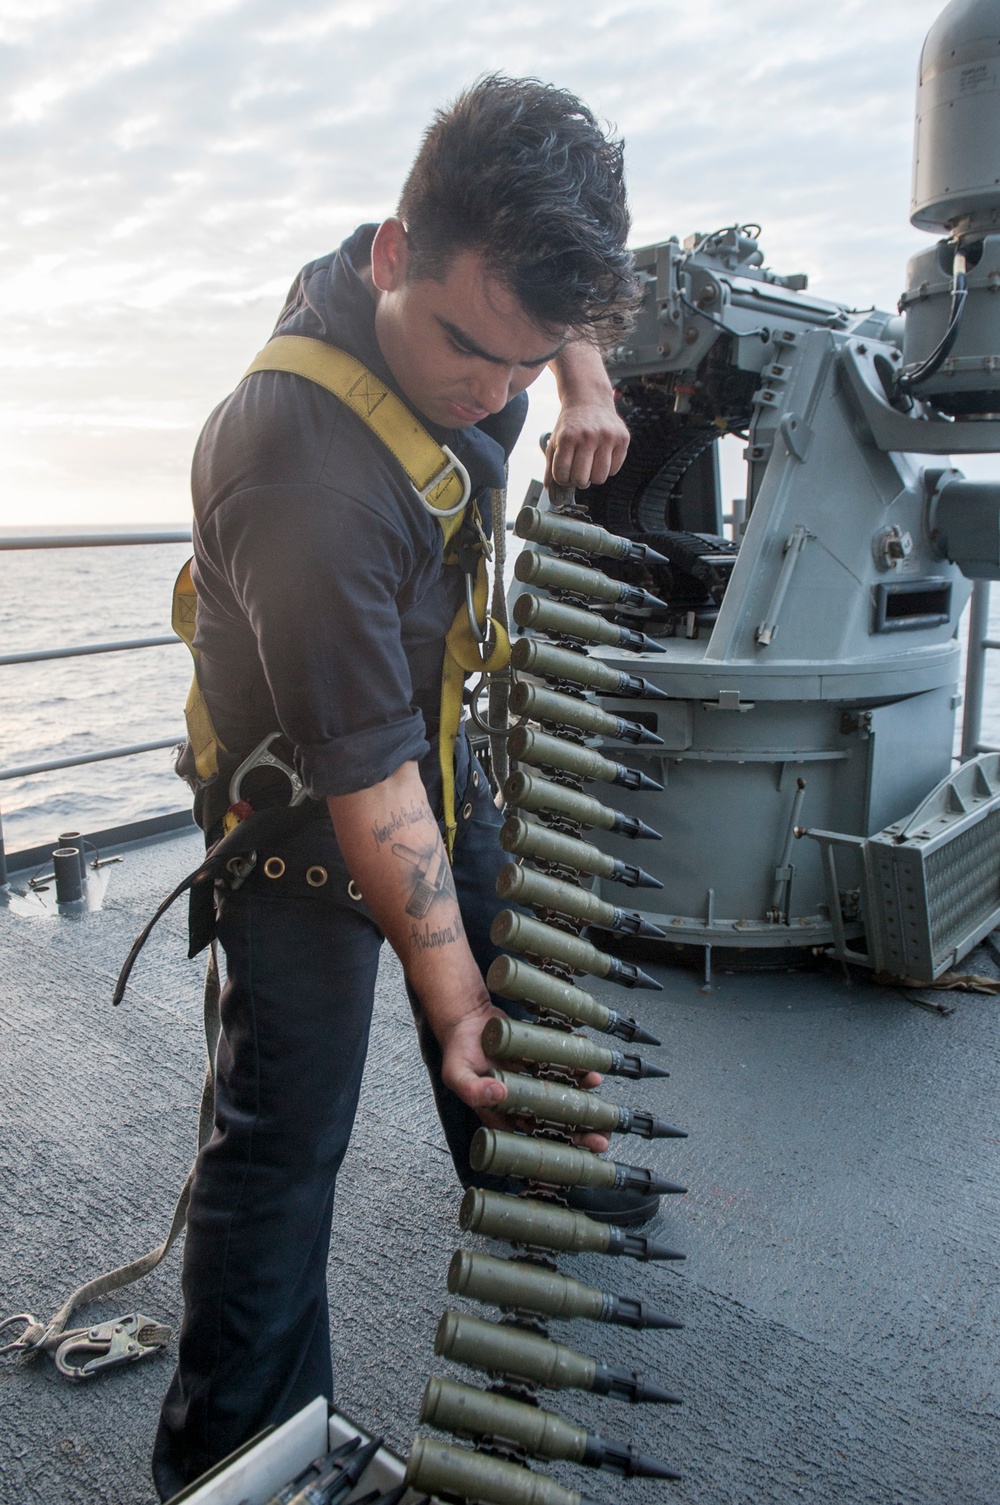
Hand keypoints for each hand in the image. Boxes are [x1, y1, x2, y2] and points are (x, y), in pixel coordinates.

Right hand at [438, 1001, 609, 1150]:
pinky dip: (578, 1069)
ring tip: (595, 1086)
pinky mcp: (540, 1062)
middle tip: (602, 1137)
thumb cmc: (458, 1051)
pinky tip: (589, 1068)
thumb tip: (498, 1095)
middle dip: (581, 1131)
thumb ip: (472, 1089)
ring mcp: (533, 1082)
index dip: (558, 1148)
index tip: (580, 1152)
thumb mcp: (456, 1073)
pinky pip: (563, 1069)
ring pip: (564, 1096)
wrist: (467, 1018)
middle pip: (555, 1123)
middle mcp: (521, 1102)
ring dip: (584, 1096)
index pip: (534, 1140)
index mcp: (502, 1115)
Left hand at [546, 340, 629, 490]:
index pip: (562, 475)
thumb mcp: (555, 442)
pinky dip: (607, 469)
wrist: (589, 400)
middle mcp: (588, 436)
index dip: (563, 478)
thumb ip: (550, 468)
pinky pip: (614, 470)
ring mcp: (607, 437)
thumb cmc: (571, 425)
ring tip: (590, 463)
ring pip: (600, 478)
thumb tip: (551, 493)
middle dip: (578, 479)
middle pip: (581, 480)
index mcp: (567, 437)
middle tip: (578, 469)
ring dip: (593, 476)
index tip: (565, 471)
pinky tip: (602, 456)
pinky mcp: (622, 438)